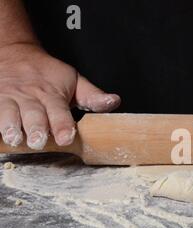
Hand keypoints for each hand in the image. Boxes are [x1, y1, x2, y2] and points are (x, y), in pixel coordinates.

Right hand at [0, 43, 120, 149]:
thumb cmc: (47, 73)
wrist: (15, 53)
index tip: (66, 137)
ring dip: (10, 125)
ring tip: (14, 138)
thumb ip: (92, 96)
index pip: (59, 111)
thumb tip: (114, 102)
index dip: (63, 125)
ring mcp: (9, 98)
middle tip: (38, 141)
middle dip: (36, 128)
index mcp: (51, 95)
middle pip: (33, 114)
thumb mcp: (74, 80)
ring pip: (8, 112)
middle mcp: (29, 97)